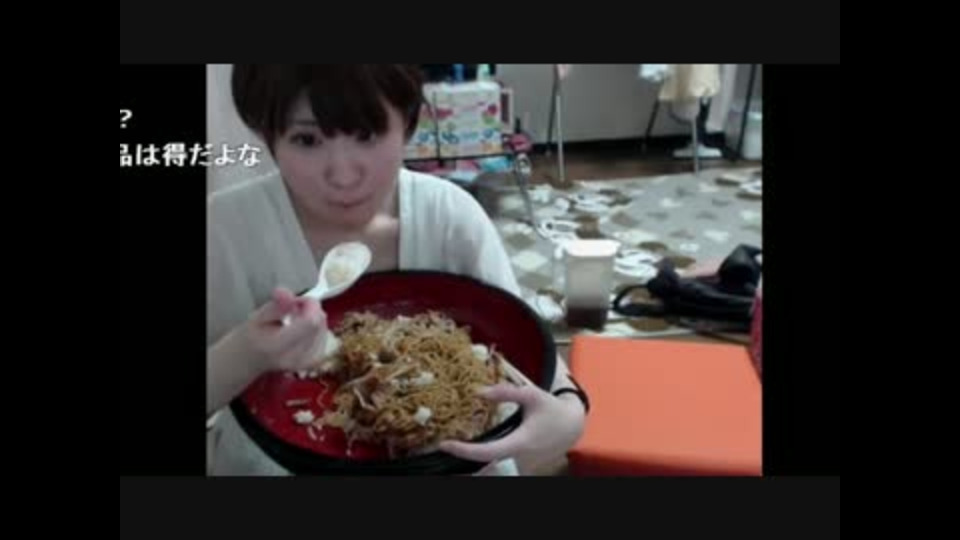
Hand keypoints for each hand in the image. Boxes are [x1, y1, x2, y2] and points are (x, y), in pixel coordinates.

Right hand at [242, 287, 328, 373]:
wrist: (252, 360)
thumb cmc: (253, 336)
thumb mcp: (257, 316)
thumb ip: (275, 305)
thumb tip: (286, 291)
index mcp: (277, 347)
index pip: (309, 323)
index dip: (309, 305)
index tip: (296, 300)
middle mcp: (295, 358)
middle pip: (318, 324)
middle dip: (310, 309)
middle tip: (293, 308)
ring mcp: (306, 363)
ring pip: (323, 328)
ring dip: (313, 317)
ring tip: (296, 318)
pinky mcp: (314, 362)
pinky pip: (324, 337)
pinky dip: (316, 327)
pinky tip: (303, 328)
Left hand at [438, 383, 585, 472]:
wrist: (572, 426)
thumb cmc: (551, 409)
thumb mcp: (532, 395)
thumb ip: (506, 392)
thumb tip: (478, 392)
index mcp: (520, 443)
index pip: (487, 453)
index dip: (464, 451)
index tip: (446, 444)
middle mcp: (520, 461)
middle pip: (486, 474)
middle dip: (464, 474)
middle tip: (442, 461)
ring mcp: (522, 469)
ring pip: (493, 477)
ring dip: (472, 474)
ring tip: (450, 465)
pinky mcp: (522, 470)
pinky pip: (499, 475)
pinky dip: (483, 472)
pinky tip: (468, 466)